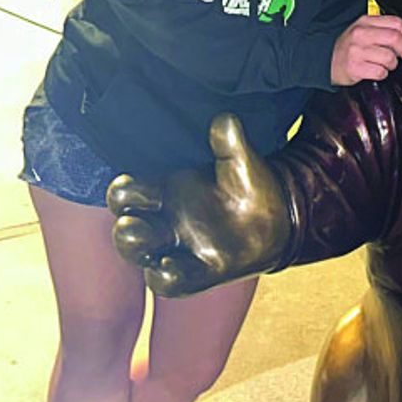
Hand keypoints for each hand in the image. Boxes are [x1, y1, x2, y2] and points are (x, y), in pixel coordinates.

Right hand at [106, 113, 291, 296]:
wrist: (279, 215)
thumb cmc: (248, 185)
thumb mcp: (240, 160)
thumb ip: (229, 142)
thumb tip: (225, 119)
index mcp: (166, 191)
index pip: (126, 194)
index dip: (122, 193)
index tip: (125, 188)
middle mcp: (165, 222)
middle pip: (126, 230)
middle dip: (125, 231)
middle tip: (130, 226)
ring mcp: (179, 248)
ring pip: (142, 257)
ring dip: (140, 255)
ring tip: (154, 252)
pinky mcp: (198, 272)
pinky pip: (171, 281)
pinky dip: (166, 277)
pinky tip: (171, 267)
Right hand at [331, 14, 401, 84]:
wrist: (325, 60)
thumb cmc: (347, 47)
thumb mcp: (363, 31)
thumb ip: (383, 31)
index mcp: (365, 22)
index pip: (395, 23)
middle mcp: (361, 34)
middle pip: (395, 38)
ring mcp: (357, 50)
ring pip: (389, 57)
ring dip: (393, 64)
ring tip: (386, 64)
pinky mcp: (355, 67)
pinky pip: (380, 72)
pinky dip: (382, 74)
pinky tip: (376, 71)